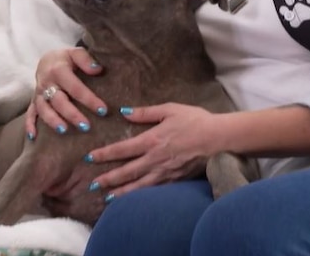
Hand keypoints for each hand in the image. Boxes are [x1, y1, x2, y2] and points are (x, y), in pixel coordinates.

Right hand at [25, 47, 106, 137]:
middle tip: (86, 126)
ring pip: (43, 109)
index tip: (102, 110)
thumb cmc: (66, 59)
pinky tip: (33, 137)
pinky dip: (29, 125)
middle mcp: (47, 83)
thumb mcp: (76, 52)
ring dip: (53, 121)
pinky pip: (29, 113)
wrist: (47, 60)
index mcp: (58, 70)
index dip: (89, 99)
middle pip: (59, 101)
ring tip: (64, 131)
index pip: (75, 87)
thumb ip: (86, 59)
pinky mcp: (34, 101)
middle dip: (72, 114)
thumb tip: (97, 69)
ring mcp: (39, 93)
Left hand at [84, 103, 217, 199]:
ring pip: (139, 186)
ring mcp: (165, 173)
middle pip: (127, 172)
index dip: (104, 154)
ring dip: (121, 193)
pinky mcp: (175, 181)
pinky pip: (154, 191)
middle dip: (108, 179)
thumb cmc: (196, 121)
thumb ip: (146, 112)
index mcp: (152, 140)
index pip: (122, 149)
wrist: (220, 139)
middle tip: (93, 185)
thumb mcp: (170, 109)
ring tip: (107, 199)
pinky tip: (134, 200)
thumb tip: (124, 111)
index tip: (90, 158)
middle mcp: (155, 159)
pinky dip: (141, 197)